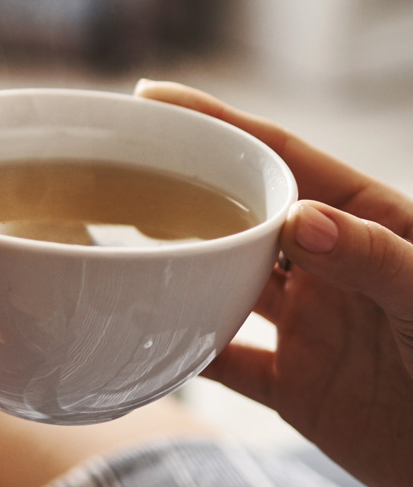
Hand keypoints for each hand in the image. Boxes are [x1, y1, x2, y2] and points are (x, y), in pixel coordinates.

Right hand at [136, 80, 412, 486]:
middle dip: (184, 190)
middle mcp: (330, 266)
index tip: (156, 100)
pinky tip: (135, 338)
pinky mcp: (295, 385)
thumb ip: (372, 256)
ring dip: (175, 266)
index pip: (284, 158)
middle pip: (242, 216)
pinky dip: (180, 351)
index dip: (220, 125)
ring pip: (223, 282)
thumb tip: (295, 220)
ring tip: (115, 244)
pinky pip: (223, 361)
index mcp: (368, 222)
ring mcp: (309, 325)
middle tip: (117, 172)